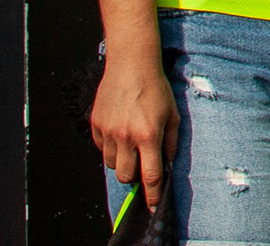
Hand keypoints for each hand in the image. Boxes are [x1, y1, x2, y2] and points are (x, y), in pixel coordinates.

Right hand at [89, 48, 176, 226]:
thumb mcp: (173, 114)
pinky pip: (101, 149)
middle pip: (126, 177)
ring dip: (123, 162)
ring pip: (112, 165)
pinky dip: (110, 148)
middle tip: (142, 166)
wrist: (131, 65)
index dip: (153, 194)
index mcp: (148, 135)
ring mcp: (108, 132)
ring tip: (131, 145)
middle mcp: (126, 137)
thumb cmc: (156, 88)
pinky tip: (120, 133)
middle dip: (135, 177)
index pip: (151, 175)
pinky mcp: (96, 125)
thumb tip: (168, 163)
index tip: (154, 204)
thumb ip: (171, 142)